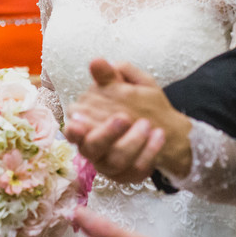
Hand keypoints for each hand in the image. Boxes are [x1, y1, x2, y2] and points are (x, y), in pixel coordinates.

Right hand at [66, 59, 191, 181]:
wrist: (162, 127)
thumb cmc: (135, 104)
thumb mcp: (126, 85)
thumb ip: (110, 76)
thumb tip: (96, 61)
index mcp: (85, 126)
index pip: (73, 132)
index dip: (75, 131)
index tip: (79, 123)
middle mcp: (93, 149)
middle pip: (92, 148)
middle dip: (107, 134)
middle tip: (125, 117)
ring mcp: (109, 165)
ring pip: (116, 160)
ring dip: (133, 142)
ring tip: (148, 125)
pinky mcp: (127, 175)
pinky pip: (137, 169)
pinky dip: (150, 152)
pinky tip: (159, 136)